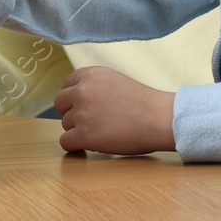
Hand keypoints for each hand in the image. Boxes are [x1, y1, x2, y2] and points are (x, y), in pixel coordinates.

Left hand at [55, 66, 175, 154]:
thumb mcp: (114, 80)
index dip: (73, 98)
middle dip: (71, 112)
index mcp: (90, 74)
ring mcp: (82, 113)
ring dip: (78, 130)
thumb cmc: (143, 102)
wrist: (159, 118)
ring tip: (100, 132)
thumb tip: (73, 98)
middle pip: (61, 104)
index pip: (66, 85)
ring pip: (65, 124)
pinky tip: (89, 145)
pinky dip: (75, 145)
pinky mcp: (85, 135)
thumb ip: (93, 85)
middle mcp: (82, 91)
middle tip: (89, 121)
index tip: (82, 107)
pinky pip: (66, 142)